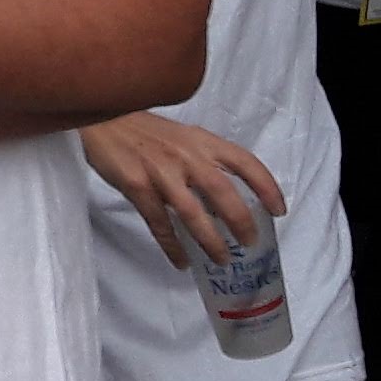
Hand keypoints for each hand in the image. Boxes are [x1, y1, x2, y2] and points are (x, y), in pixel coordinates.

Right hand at [82, 112, 284, 267]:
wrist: (101, 118)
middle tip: (250, 244)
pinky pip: (159, 222)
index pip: (244, 162)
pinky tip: (182, 261)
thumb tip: (226, 199)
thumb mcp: (180, 137)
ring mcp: (160, 170)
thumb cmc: (142, 129)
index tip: (278, 210)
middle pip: (222, 190)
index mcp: (201, 140)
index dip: (266, 186)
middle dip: (240, 221)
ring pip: (192, 212)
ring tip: (221, 260)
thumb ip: (202, 160)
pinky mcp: (136, 185)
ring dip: (210, 240)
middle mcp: (185, 154)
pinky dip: (172, 245)